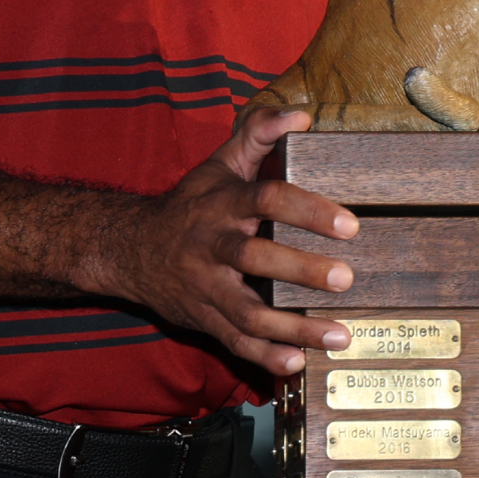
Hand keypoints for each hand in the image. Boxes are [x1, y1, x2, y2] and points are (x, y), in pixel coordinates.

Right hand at [87, 106, 359, 375]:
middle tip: (346, 280)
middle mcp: (213, 246)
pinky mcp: (203, 319)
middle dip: (302, 270)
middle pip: (257, 258)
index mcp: (223, 204)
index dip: (307, 210)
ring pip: (249, 313)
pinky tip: (296, 363)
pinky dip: (264, 357)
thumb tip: (302, 114)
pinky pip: (234, 344)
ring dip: (295, 328)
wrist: (129, 248)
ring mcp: (206, 287)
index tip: (349, 225)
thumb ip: (260, 132)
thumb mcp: (221, 162)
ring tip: (339, 335)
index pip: (267, 198)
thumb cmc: (191, 203)